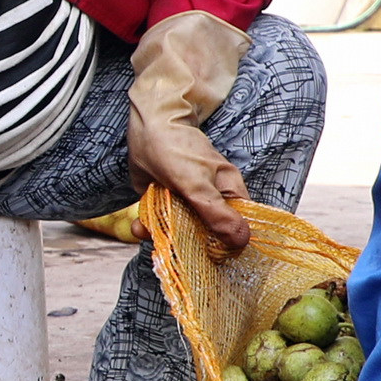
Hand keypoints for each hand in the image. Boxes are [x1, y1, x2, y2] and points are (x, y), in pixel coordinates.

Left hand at [129, 113, 252, 254]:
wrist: (147, 124)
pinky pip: (159, 221)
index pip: (235, 230)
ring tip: (146, 230)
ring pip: (178, 231)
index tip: (206, 257)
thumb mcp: (198, 185)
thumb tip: (242, 241)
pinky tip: (139, 226)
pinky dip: (147, 226)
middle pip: (204, 235)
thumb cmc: (179, 149)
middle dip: (184, 243)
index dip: (224, 246)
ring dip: (161, 234)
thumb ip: (217, 214)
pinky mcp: (163, 200)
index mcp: (229, 195)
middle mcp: (209, 201)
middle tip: (168, 243)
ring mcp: (186, 202)